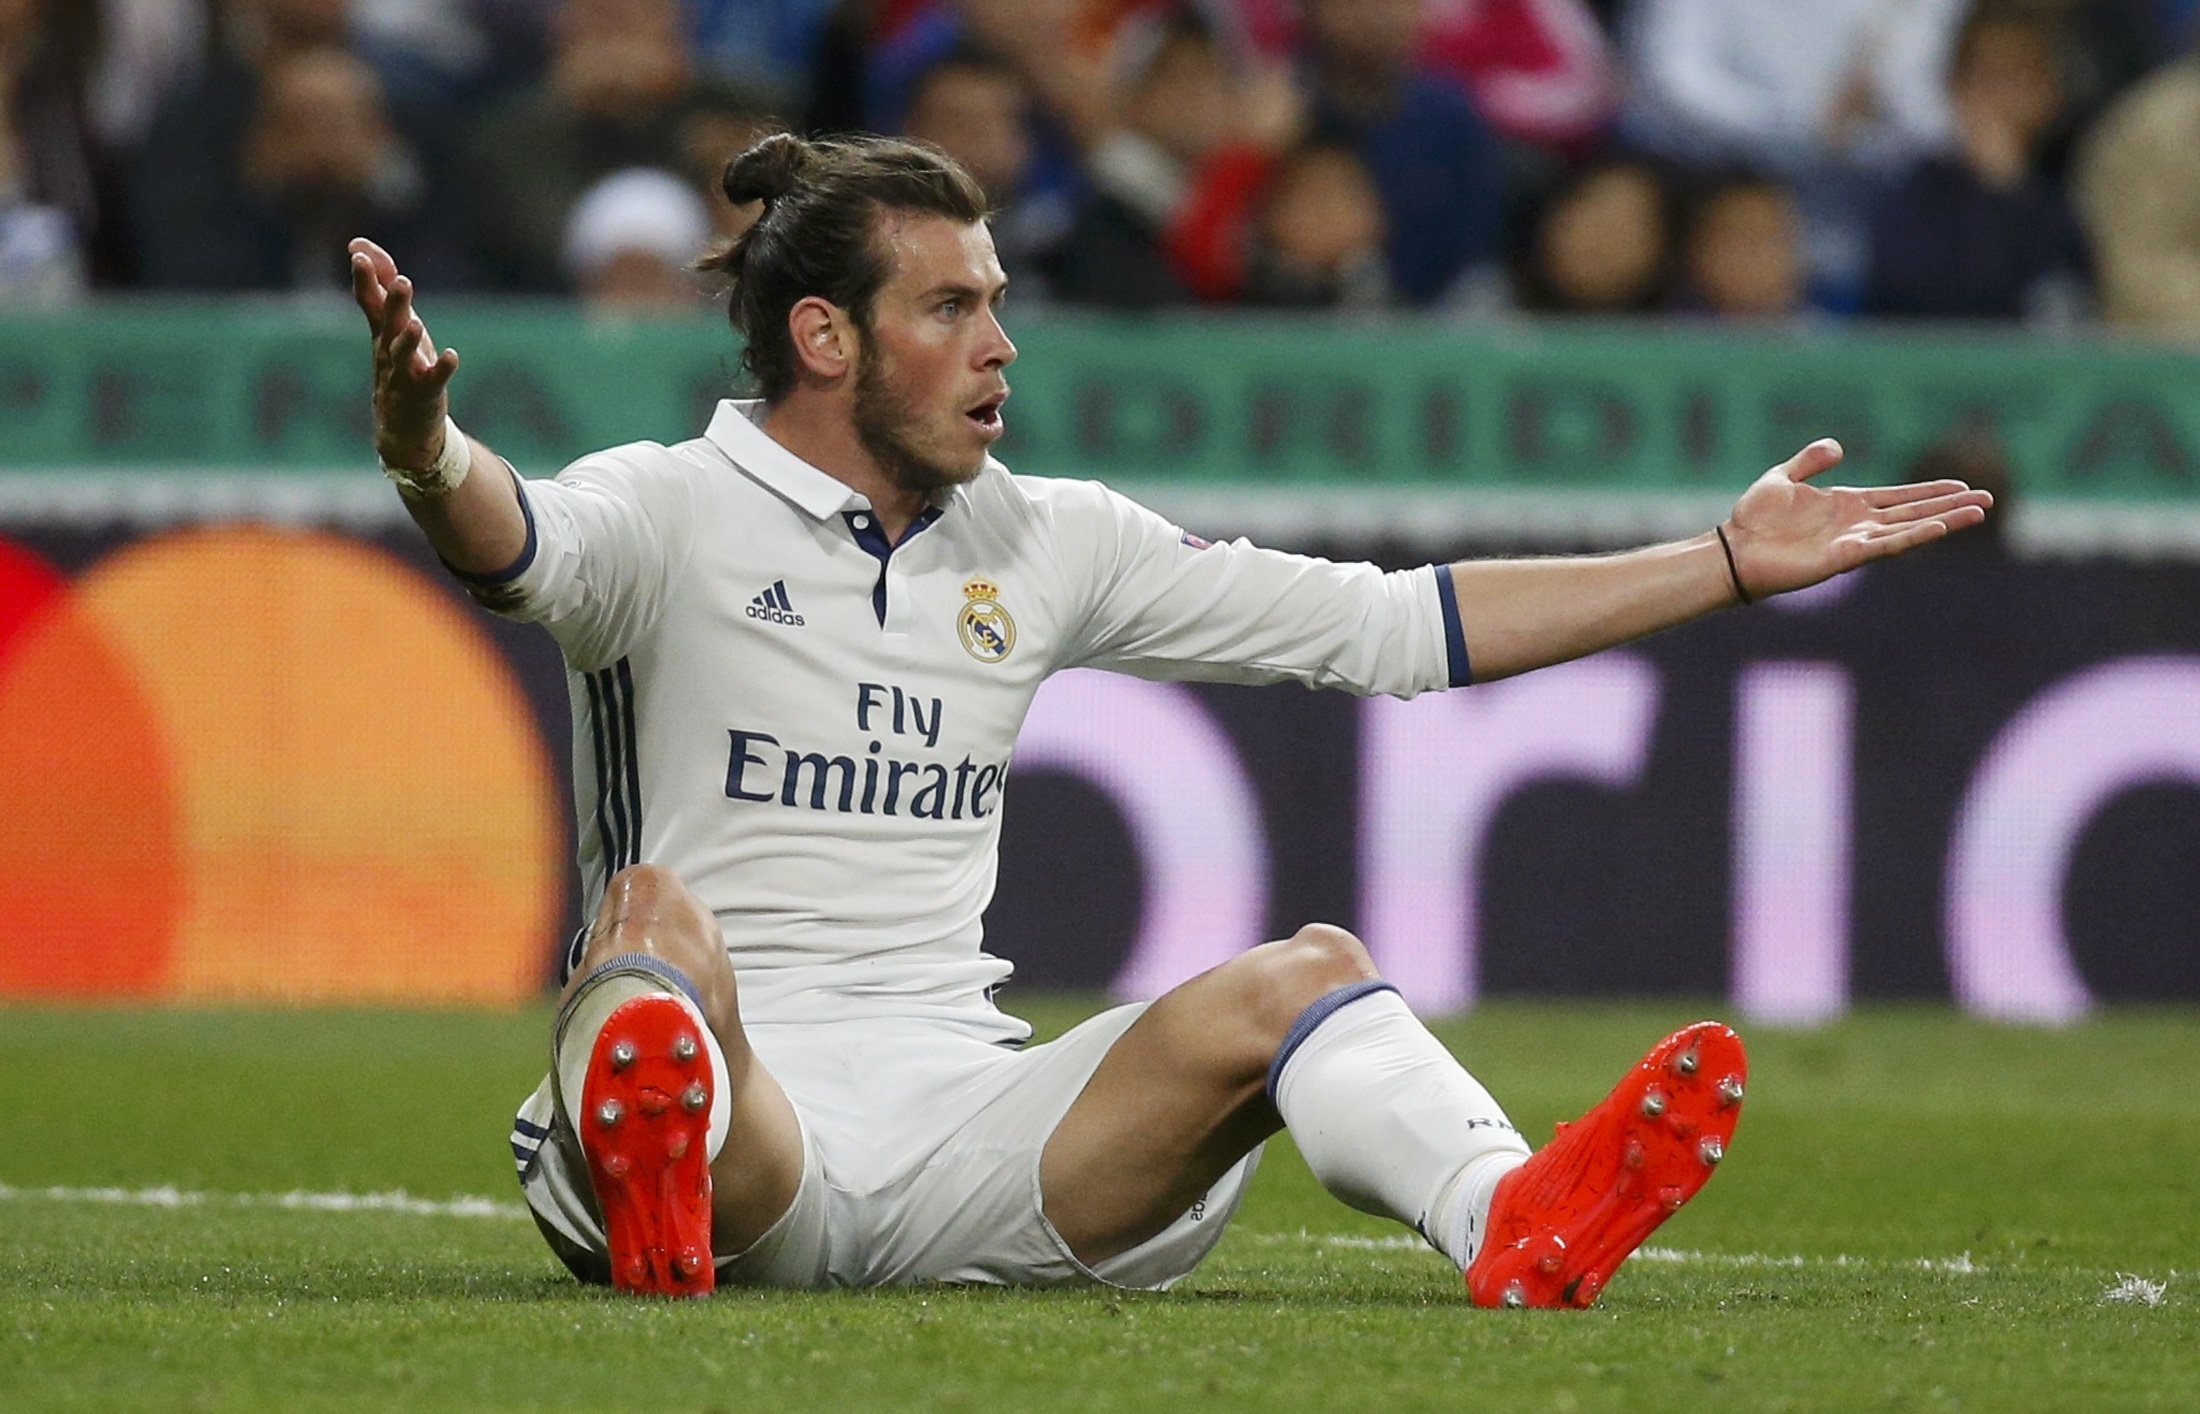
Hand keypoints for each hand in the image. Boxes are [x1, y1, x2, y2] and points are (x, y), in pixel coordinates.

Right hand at [350, 237, 457, 469]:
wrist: (402, 428)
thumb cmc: (400, 368)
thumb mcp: (389, 326)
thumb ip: (378, 288)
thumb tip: (359, 246)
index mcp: (382, 332)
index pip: (369, 300)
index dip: (365, 277)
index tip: (357, 251)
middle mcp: (389, 351)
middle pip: (388, 323)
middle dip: (393, 302)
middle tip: (401, 280)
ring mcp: (405, 374)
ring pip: (403, 354)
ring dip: (409, 338)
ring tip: (416, 323)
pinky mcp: (425, 394)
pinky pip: (433, 380)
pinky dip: (441, 368)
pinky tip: (451, 355)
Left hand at [1724, 439, 1993, 598]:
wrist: (1732, 550)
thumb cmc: (1752, 519)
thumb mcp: (1782, 477)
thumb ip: (1810, 461)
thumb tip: (1839, 446)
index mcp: (1847, 505)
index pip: (1899, 497)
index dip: (1930, 492)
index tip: (1963, 486)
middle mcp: (1857, 525)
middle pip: (1914, 513)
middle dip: (1950, 507)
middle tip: (1988, 500)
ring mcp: (1853, 542)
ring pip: (1909, 529)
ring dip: (1944, 521)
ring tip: (1978, 513)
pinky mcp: (1843, 558)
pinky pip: (1885, 545)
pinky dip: (1912, 536)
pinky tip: (1939, 529)